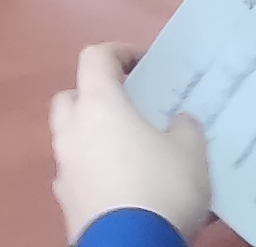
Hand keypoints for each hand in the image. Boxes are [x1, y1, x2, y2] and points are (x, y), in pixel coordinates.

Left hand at [49, 45, 210, 240]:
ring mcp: (64, 168)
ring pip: (72, 139)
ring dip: (96, 138)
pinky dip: (97, 173)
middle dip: (96, 96)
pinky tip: (126, 188)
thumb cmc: (161, 187)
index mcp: (98, 106)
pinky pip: (79, 175)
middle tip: (130, 108)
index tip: (143, 62)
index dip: (119, 52)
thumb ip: (185, 128)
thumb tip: (178, 123)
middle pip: (72, 97)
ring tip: (134, 152)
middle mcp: (71, 131)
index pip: (95, 58)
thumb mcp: (191, 152)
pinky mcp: (66, 202)